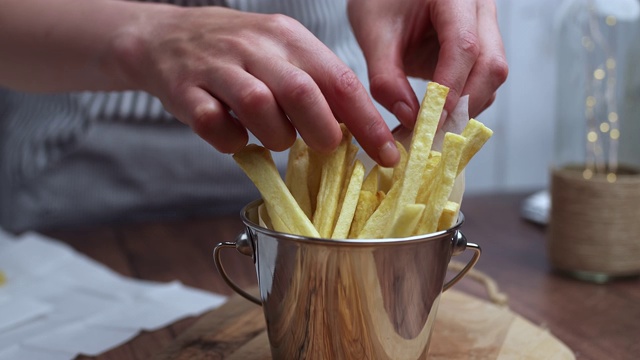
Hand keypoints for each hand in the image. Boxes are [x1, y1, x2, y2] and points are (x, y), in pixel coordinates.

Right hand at [114, 6, 399, 165]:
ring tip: (274, 137)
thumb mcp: (282, 53)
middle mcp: (255, 47)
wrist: (165, 37)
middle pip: (301, 92)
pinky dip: (231, 141)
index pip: (339, 80)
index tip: (388, 155)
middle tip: (321, 146)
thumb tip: (356, 132)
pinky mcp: (184, 90)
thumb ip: (316, 86)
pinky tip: (235, 135)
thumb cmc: (237, 53)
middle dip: (321, 131)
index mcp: (288, 37)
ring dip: (274, 136)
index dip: (367, 123)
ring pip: (258, 107)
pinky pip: (214, 124)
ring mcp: (217, 66)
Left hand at [347, 0, 508, 127]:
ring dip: (465, 107)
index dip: (450, 86)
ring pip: (492, 76)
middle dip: (464, 104)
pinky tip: (437, 115)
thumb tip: (411, 119)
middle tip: (432, 131)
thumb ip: (386, 78)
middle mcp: (479, 9)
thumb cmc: (379, 2)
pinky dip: (463, 103)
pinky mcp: (480, 47)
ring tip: (430, 127)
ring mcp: (484, 28)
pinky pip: (482, 80)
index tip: (430, 119)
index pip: (464, 45)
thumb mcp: (373, 34)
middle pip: (490, 64)